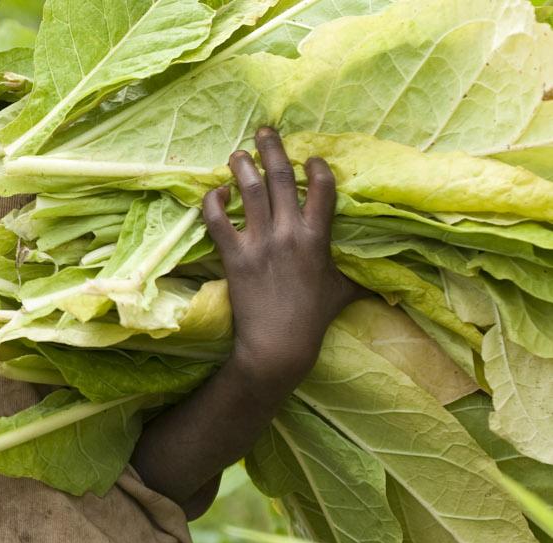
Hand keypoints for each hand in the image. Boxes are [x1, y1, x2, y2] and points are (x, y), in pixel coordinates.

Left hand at [202, 127, 365, 396]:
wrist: (278, 347)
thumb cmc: (314, 319)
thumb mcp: (345, 291)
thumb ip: (363, 273)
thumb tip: (394, 273)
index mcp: (318, 238)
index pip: (323, 188)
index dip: (318, 167)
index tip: (311, 158)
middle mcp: (289, 234)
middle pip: (282, 178)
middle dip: (274, 148)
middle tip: (265, 130)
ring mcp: (260, 243)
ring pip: (249, 191)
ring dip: (242, 166)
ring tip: (238, 153)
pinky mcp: (234, 257)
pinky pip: (217, 220)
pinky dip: (213, 202)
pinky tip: (215, 192)